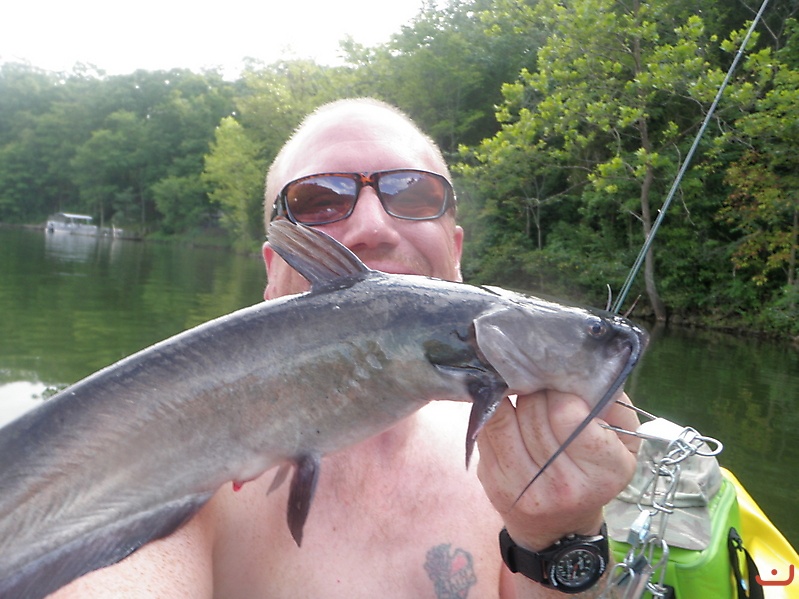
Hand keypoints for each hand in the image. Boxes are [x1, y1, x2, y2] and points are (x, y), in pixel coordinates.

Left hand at [476, 391, 639, 549]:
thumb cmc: (594, 475)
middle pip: (534, 412)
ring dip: (512, 398)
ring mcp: (523, 486)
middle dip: (536, 391)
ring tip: (521, 392)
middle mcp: (563, 484)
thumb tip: (589, 375)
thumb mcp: (624, 447)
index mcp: (603, 472)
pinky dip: (493, 412)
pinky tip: (504, 408)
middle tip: (540, 387)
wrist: (559, 527)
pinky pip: (486, 431)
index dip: (562, 393)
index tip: (562, 390)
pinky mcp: (493, 483)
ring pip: (505, 418)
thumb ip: (616, 409)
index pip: (569, 415)